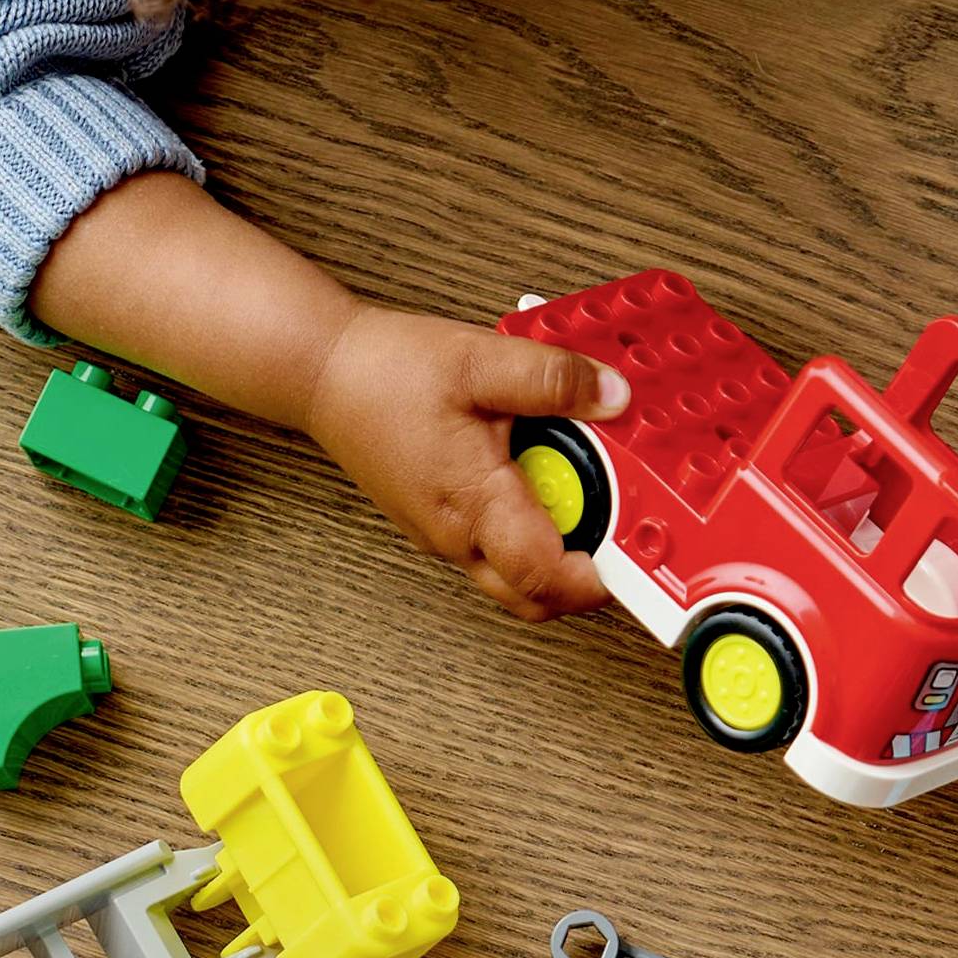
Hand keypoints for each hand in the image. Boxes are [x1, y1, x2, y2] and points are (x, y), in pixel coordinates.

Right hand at [306, 307, 629, 621]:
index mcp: (472, 504)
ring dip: (557, 551)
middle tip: (623, 533)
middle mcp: (455, 536)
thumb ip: (554, 379)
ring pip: (513, 575)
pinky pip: (493, 547)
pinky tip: (540, 475)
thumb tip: (614, 398)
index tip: (636, 557)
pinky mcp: (436, 522)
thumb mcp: (482, 360)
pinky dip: (528, 529)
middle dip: (585, 580)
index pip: (545, 578)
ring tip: (586, 491)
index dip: (599, 580)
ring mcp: (442, 536)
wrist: (321, 373)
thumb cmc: (386, 372)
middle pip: (533, 597)